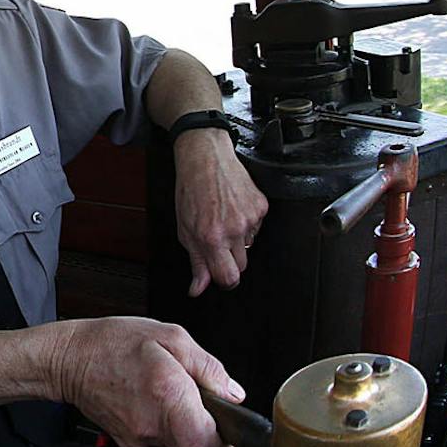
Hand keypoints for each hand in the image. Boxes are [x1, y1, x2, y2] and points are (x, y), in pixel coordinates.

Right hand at [39, 317, 244, 446]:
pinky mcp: (126, 441)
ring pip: (177, 442)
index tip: (226, 421)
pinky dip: (160, 422)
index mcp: (168, 393)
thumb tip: (232, 393)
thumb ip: (207, 366)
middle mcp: (152, 423)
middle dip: (206, 430)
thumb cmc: (112, 343)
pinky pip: (156, 438)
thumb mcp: (170, 335)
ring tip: (166, 392)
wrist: (68, 359)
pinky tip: (148, 398)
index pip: (209, 443)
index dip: (225, 439)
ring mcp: (136, 436)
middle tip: (201, 406)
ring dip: (182, 423)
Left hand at [174, 131, 266, 295]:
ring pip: (249, 246)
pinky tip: (232, 208)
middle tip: (216, 241)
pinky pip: (257, 227)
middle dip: (229, 260)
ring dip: (238, 239)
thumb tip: (198, 288)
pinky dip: (246, 222)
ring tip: (222, 219)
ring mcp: (251, 218)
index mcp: (212, 238)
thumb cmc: (191, 190)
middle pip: (242, 266)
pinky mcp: (261, 206)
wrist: (205, 158)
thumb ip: (196, 262)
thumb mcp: (185, 230)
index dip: (224, 281)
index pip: (229, 278)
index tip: (219, 276)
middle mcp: (234, 229)